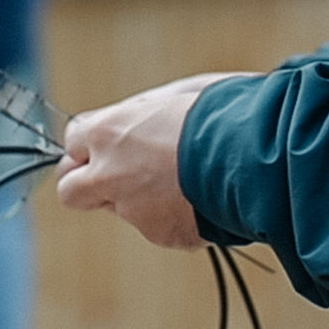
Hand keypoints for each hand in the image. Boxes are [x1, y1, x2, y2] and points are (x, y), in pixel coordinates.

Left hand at [56, 73, 249, 249]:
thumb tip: (130, 118)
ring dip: (141, 198)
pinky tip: (204, 197)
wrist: (258, 155)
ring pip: (121, 209)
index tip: (109, 143)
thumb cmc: (222, 112)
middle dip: (88, 184)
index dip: (91, 143)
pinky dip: (175, 215)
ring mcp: (135, 210)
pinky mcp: (163, 235)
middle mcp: (111, 175)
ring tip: (186, 178)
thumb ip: (142, 111)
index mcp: (109, 132)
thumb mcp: (176, 94)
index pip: (72, 141)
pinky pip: (160, 225)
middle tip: (118, 174)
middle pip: (71, 190)